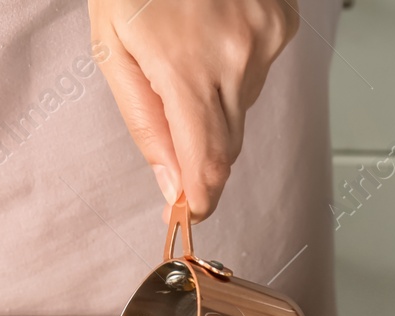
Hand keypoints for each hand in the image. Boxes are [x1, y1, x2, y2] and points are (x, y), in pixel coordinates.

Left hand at [90, 0, 297, 220]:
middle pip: (228, 145)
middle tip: (173, 134)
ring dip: (215, 105)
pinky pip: (259, 74)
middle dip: (201, 153)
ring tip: (186, 57)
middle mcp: (235, 58)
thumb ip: (144, 124)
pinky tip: (213, 37)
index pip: (209, 163)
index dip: (200, 198)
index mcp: (186, 69)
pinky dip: (235, 70)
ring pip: (243, 109)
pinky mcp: (282, 24)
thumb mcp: (113, 52)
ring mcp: (265, 40)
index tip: (188, 212)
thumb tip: (168, 183)